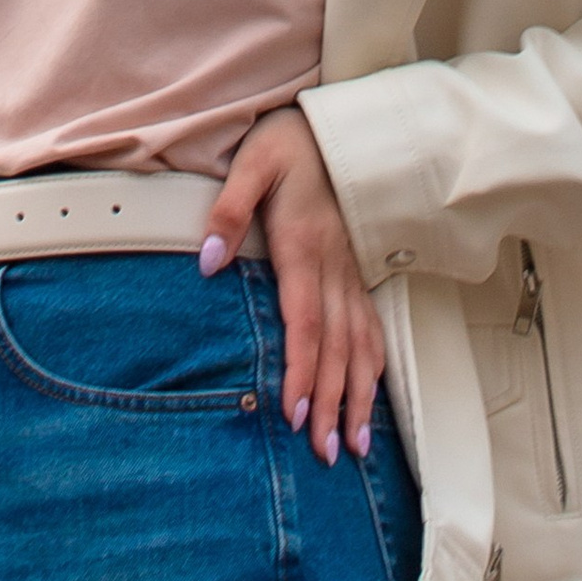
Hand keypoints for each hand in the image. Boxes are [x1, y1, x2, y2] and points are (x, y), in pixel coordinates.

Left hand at [200, 102, 385, 465]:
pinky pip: (371, 327)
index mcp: (305, 248)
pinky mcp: (357, 272)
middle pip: (337, 348)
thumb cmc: (287, 145)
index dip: (304, 371)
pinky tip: (372, 396)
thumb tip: (208, 261)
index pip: (305, 323)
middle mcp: (334, 268)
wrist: (332, 127)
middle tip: (328, 453)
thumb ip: (229, 210)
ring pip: (361, 345)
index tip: (298, 414)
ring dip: (360, 397)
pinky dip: (373, 367)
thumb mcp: (251, 164)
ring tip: (356, 445)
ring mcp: (351, 273)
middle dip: (334, 404)